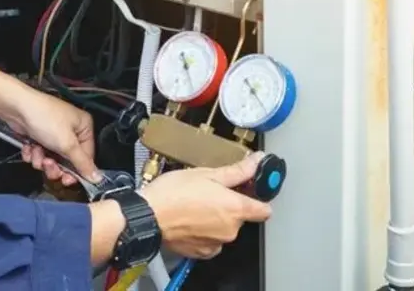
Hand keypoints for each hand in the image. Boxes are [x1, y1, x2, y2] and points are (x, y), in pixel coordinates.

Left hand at [7, 87, 100, 186]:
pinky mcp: (40, 136)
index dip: (76, 171)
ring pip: (52, 159)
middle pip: (68, 161)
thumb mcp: (67, 143)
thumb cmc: (44, 117)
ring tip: (37, 152)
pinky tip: (30, 147)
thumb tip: (97, 177)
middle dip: (55, 166)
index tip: (66, 180)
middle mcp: (71, 130)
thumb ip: (82, 163)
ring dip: (42, 160)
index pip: (86, 157)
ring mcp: (55, 133)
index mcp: (84, 127)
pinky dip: (34, 153)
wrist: (17, 108)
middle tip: (48, 165)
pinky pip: (40, 154)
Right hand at [140, 153, 271, 259]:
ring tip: (197, 203)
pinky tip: (191, 218)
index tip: (251, 189)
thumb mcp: (207, 173)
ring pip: (225, 228)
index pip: (264, 210)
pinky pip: (212, 240)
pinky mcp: (202, 252)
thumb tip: (257, 161)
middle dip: (230, 204)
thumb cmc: (173, 193)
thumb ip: (237, 171)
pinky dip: (205, 231)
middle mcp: (230, 230)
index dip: (259, 197)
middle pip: (241, 216)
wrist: (148, 216)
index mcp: (235, 209)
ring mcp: (216, 243)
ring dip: (216, 217)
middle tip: (211, 190)